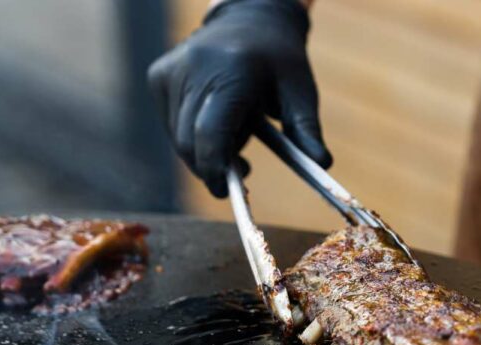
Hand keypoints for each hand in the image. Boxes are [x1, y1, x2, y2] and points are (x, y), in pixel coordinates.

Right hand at [148, 0, 331, 197]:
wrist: (249, 18)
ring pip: (179, 138)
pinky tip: (216, 117)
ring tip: (237, 131)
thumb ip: (307, 130)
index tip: (229, 191)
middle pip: (190, 142)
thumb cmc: (279, 61)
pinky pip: (172, 125)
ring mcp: (171, 71)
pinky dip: (193, 135)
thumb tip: (322, 164)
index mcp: (232, 70)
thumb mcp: (301, 92)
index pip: (211, 134)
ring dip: (204, 150)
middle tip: (242, 171)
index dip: (216, 169)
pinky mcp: (158, 77)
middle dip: (212, 167)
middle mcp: (194, 68)